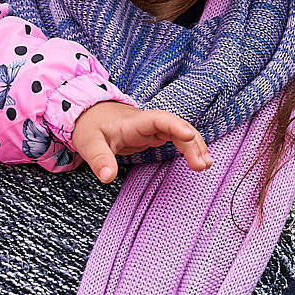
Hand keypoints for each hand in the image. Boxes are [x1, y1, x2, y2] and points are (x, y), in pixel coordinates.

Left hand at [70, 101, 211, 182]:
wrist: (90, 116)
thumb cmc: (90, 128)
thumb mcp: (89, 144)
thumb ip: (99, 160)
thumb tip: (108, 178)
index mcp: (134, 121)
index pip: (158, 119)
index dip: (174, 125)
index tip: (189, 135)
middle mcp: (148, 122)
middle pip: (176, 127)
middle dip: (192, 143)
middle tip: (201, 165)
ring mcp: (153, 128)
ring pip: (181, 132)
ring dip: (195, 146)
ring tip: (205, 165)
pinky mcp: (155, 135)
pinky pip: (177, 138)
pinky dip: (190, 148)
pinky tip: (200, 160)